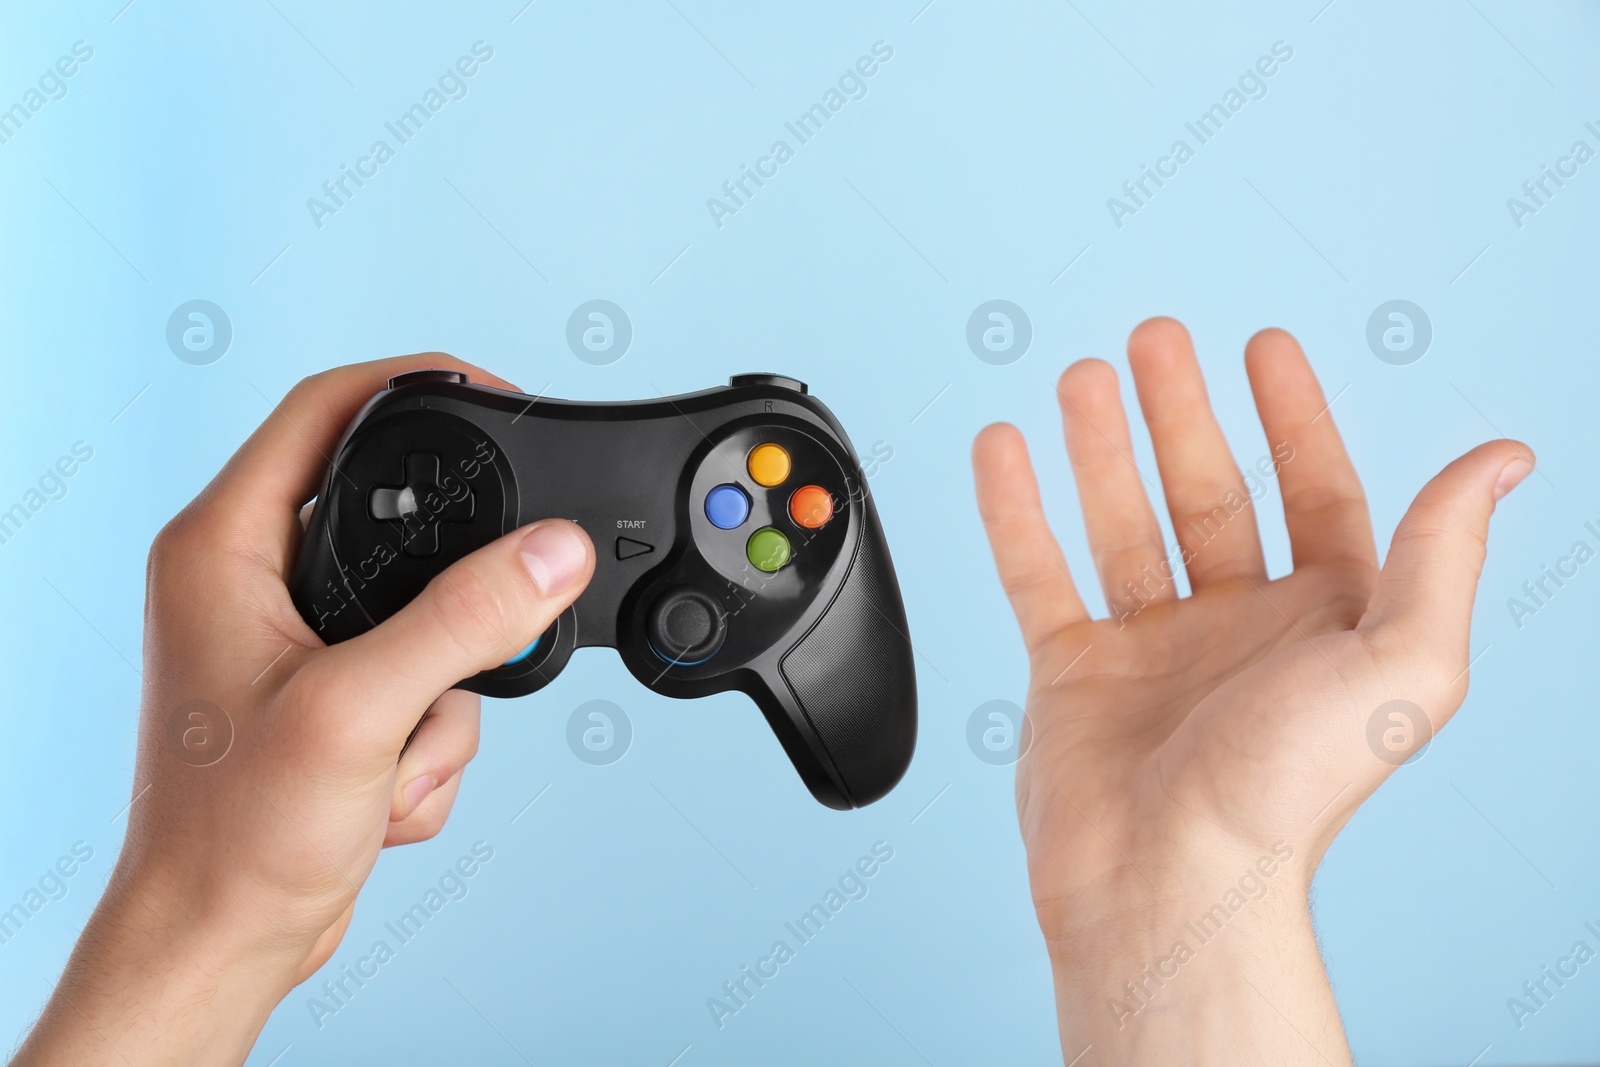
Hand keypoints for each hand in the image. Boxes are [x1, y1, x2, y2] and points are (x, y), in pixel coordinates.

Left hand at [16, 355, 595, 1066]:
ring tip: (391, 756)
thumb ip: (466, 621)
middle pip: (394, 518)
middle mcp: (251, 582)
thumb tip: (553, 551)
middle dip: (452, 595)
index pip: (322, 409)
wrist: (224, 940)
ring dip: (441, 695)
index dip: (412, 380)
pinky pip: (427, 676)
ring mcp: (294, 642)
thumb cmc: (232, 837)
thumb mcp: (361, 712)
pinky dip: (429, 737)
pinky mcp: (332, 695)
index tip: (493, 389)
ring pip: (428, 612)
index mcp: (221, 549)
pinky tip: (381, 787)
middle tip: (484, 623)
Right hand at [972, 319, 1531, 1063]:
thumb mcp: (1398, 663)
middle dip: (1181, 410)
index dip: (1294, 416)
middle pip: (1207, 492)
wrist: (1166, 882)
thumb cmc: (1284, 793)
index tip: (1264, 347)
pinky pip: (1038, 573)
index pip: (1315, 492)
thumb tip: (1499, 459)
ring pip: (1122, 523)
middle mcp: (1237, 629)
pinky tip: (1005, 451)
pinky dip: (1016, 510)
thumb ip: (1440, 554)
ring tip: (1082, 377)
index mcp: (1323, 622)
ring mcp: (1149, 649)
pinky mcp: (1071, 673)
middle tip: (1155, 339)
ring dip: (1102, 446)